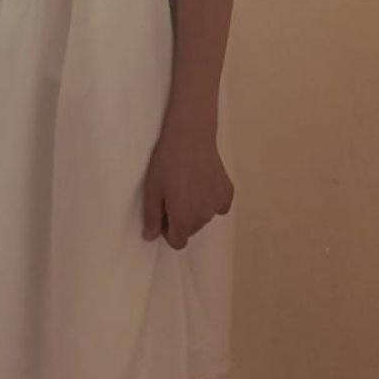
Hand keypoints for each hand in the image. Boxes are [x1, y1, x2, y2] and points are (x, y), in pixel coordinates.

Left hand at [142, 124, 234, 249]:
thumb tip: (150, 238)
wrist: (190, 136)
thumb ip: (152, 216)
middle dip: (181, 219)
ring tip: (187, 185)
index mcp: (184, 218)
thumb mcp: (152, 189)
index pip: (178, 242)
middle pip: (191, 230)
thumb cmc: (166, 162)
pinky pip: (219, 206)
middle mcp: (204, 217)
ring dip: (195, 210)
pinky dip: (210, 200)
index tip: (163, 211)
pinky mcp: (228, 192)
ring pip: (204, 218)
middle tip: (172, 194)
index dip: (167, 230)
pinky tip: (203, 182)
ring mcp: (218, 205)